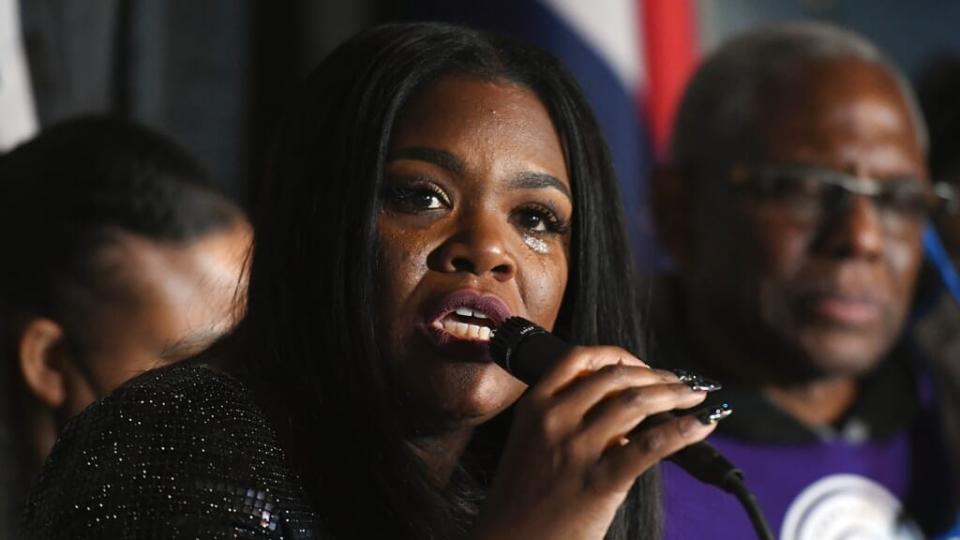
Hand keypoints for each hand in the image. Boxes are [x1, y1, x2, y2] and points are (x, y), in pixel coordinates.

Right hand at [472, 346, 716, 539]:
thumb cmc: (522, 497)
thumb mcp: (530, 443)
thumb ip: (565, 419)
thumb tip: (620, 411)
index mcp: (535, 406)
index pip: (580, 359)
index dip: (618, 355)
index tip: (641, 365)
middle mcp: (555, 419)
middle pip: (616, 377)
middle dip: (656, 375)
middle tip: (679, 384)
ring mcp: (576, 450)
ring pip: (636, 403)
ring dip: (673, 395)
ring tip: (694, 397)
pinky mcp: (599, 482)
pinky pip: (650, 446)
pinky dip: (682, 431)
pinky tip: (701, 425)